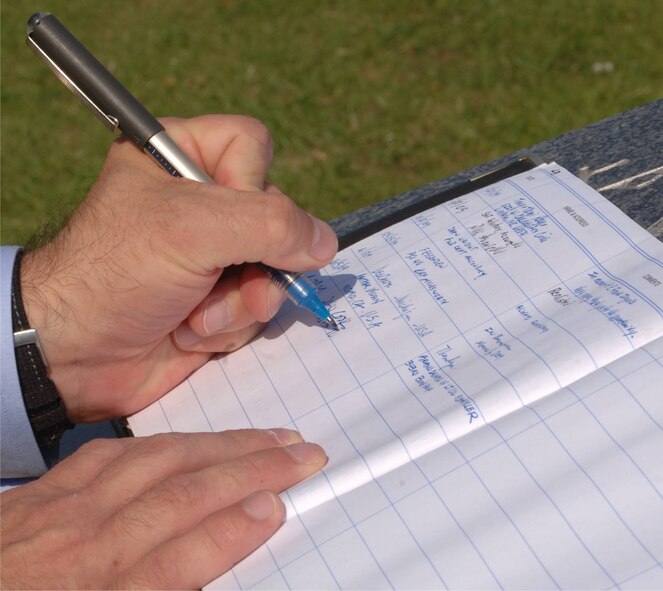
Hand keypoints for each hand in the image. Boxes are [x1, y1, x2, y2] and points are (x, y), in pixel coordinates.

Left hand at [1, 429, 326, 588]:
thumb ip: (157, 587)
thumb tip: (215, 554)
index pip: (174, 563)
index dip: (230, 532)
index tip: (278, 505)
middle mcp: (77, 551)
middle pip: (176, 499)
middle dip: (248, 470)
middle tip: (302, 453)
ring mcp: (56, 514)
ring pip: (152, 463)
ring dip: (219, 445)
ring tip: (269, 436)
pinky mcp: (40, 493)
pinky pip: (106, 455)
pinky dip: (159, 443)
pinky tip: (190, 441)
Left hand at [19, 115, 337, 421]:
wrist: (75, 356)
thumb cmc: (118, 273)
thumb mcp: (192, 228)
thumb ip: (271, 225)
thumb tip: (326, 243)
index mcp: (180, 157)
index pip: (254, 145)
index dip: (251, 184)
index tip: (218, 221)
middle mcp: (202, 202)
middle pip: (275, 216)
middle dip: (250, 262)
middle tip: (218, 281)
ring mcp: (215, 255)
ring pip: (274, 269)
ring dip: (239, 303)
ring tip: (195, 317)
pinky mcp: (222, 300)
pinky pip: (260, 308)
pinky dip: (231, 327)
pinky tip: (191, 333)